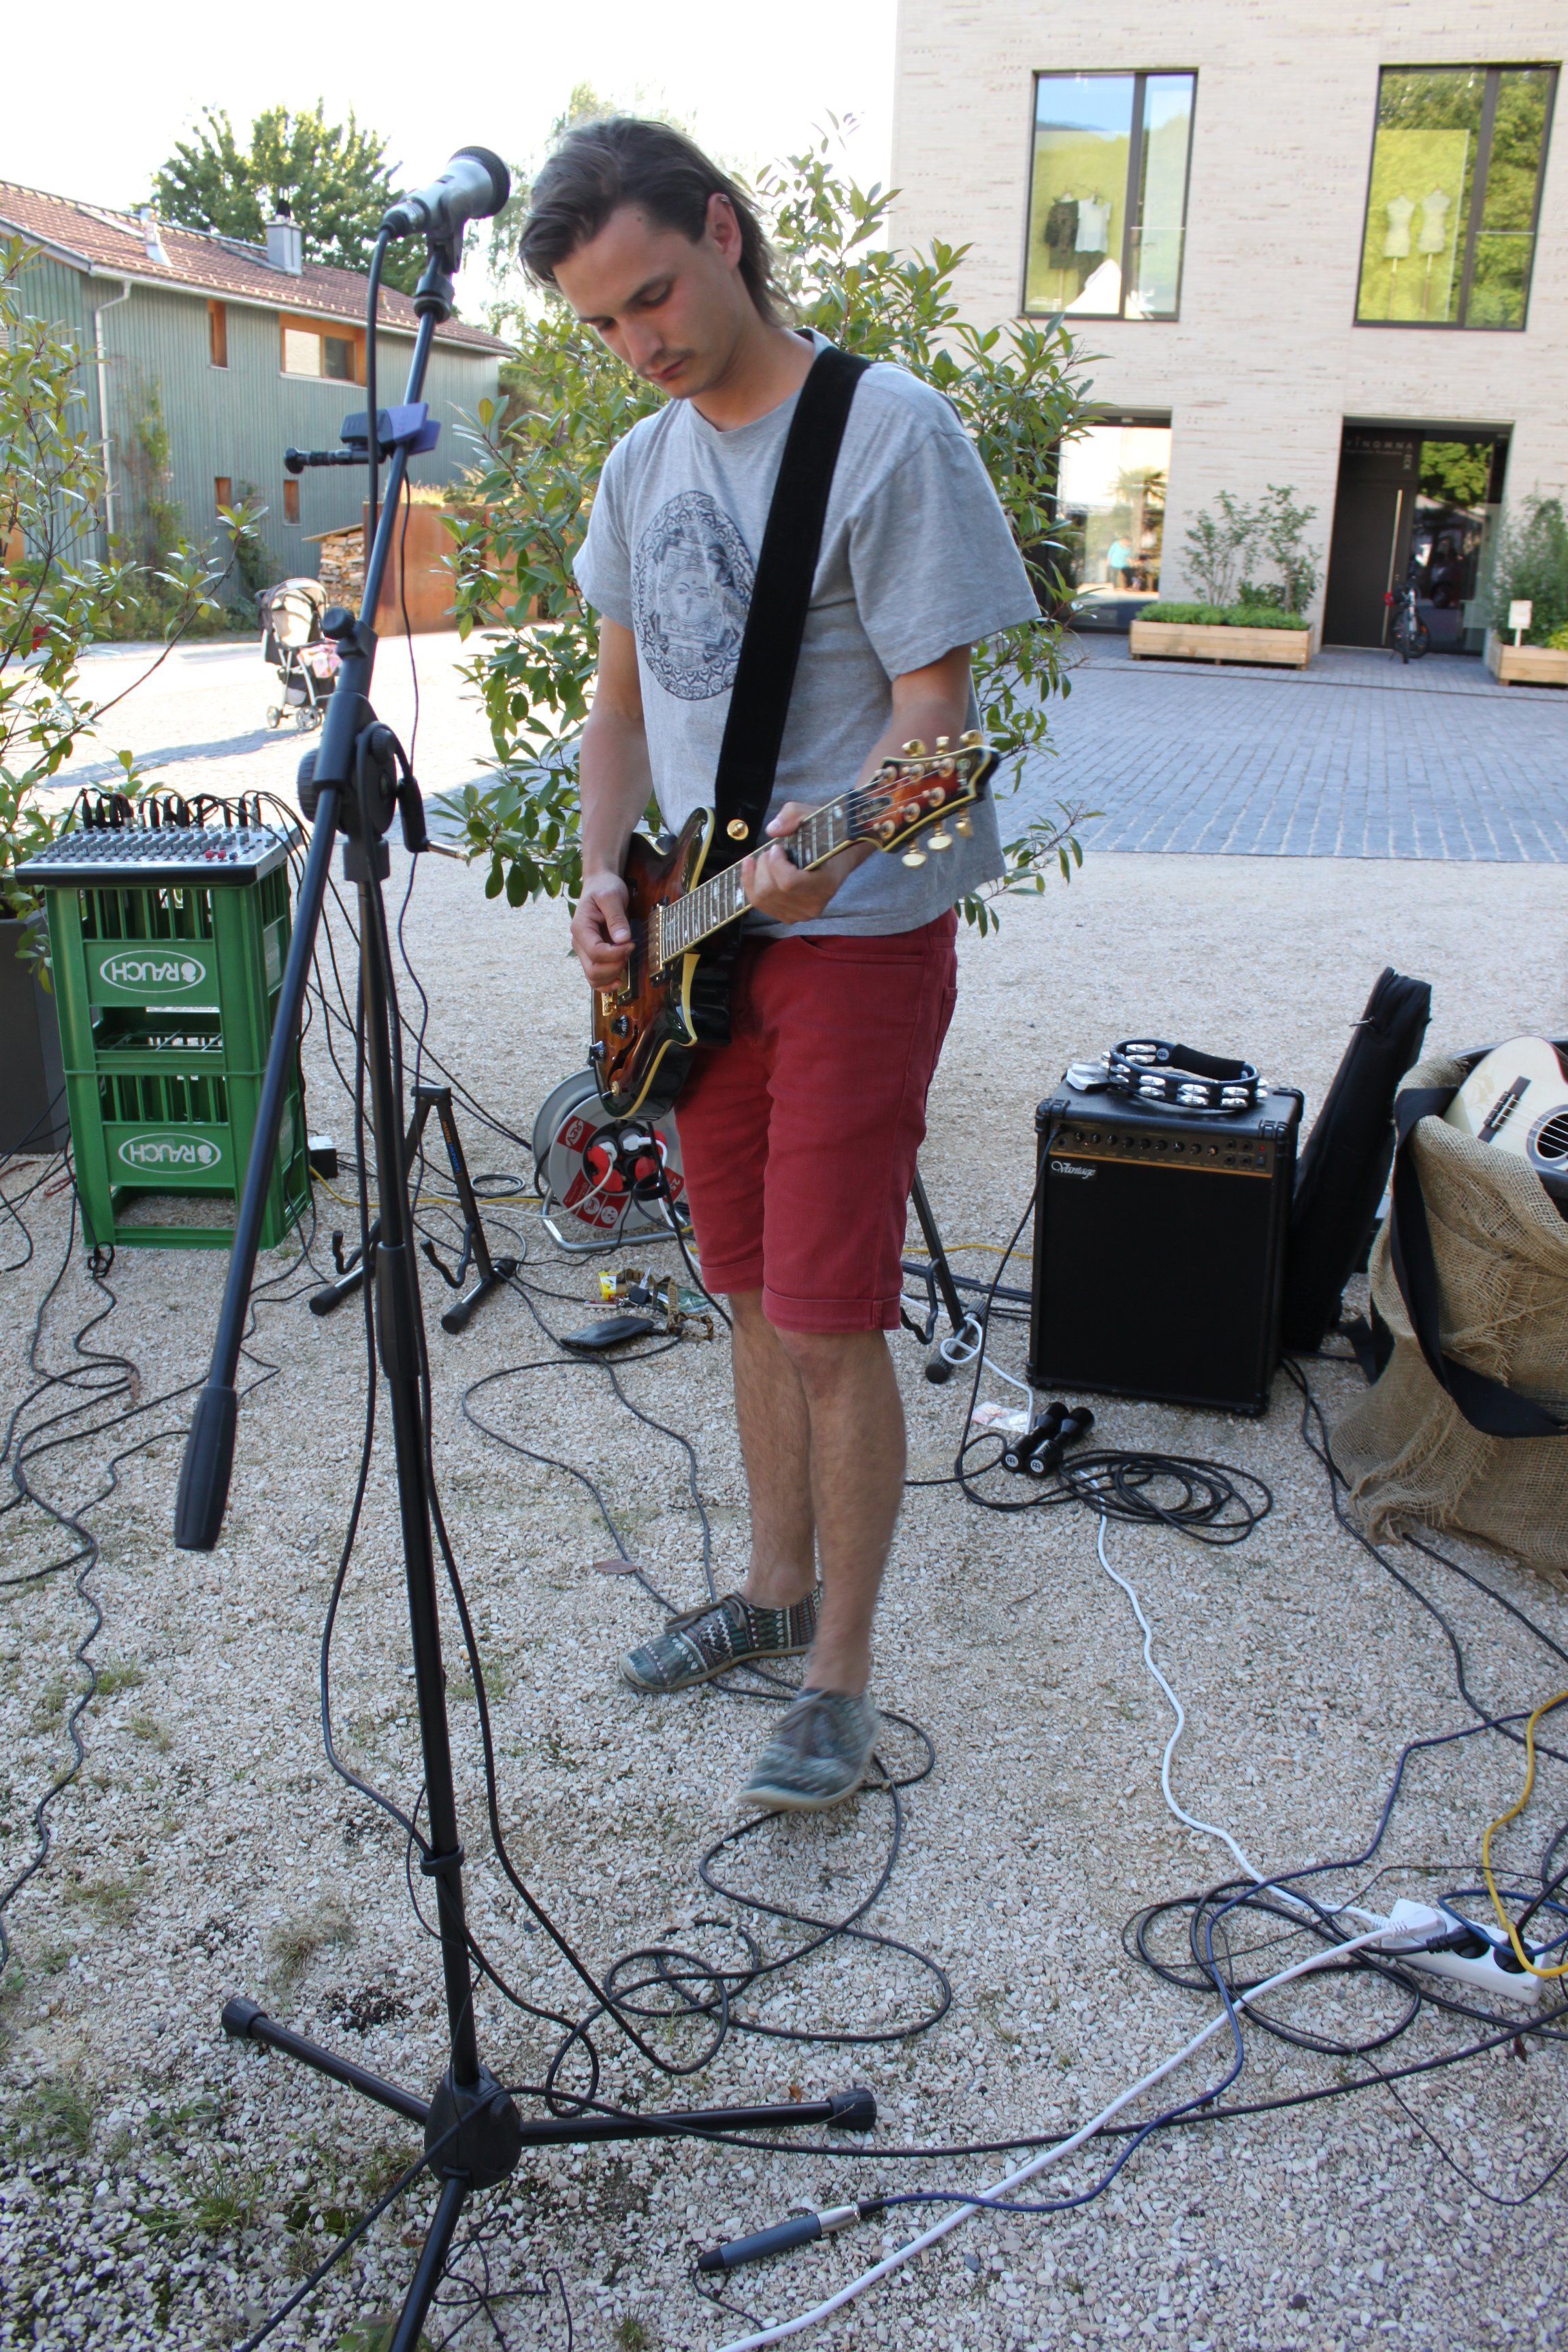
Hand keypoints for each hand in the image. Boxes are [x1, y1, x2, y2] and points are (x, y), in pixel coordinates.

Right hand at [572, 870, 632, 987]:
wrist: (600, 885)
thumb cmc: (604, 888)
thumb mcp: (612, 897)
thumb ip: (616, 917)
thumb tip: (622, 939)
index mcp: (580, 928)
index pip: (595, 952)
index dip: (615, 954)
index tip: (631, 944)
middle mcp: (579, 943)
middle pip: (593, 970)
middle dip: (615, 966)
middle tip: (629, 951)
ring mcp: (584, 951)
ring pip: (594, 978)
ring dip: (612, 975)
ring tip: (626, 959)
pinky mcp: (593, 955)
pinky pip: (596, 977)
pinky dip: (607, 983)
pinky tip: (619, 981)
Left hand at [740, 802, 870, 925]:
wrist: (838, 858)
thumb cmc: (825, 837)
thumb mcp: (811, 815)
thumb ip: (792, 815)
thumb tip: (772, 830)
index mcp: (825, 884)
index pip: (788, 882)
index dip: (775, 863)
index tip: (777, 847)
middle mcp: (814, 905)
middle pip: (770, 891)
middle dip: (763, 866)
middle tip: (771, 851)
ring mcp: (801, 914)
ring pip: (762, 898)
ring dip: (756, 875)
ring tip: (765, 859)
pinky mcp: (790, 916)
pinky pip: (760, 905)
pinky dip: (752, 886)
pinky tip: (754, 871)